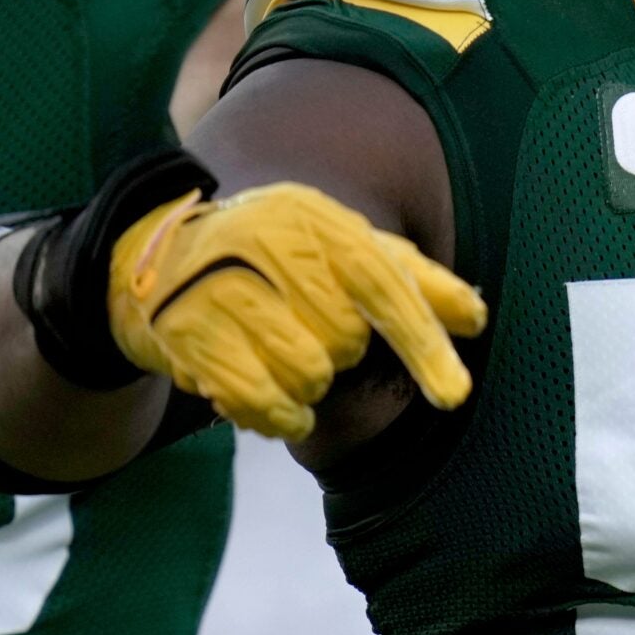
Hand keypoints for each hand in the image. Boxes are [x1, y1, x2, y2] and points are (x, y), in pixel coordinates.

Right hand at [108, 183, 485, 439]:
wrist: (157, 258)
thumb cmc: (273, 254)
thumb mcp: (341, 245)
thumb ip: (411, 279)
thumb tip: (477, 317)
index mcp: (318, 221)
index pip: (383, 283)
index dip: (422, 340)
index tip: (455, 395)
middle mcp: (270, 246)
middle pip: (346, 341)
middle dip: (338, 352)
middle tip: (305, 328)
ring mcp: (224, 290)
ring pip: (306, 375)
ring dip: (306, 386)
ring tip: (283, 357)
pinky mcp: (191, 335)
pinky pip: (260, 399)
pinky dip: (276, 413)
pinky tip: (271, 399)